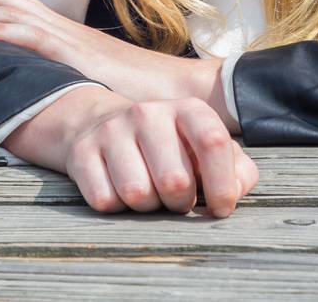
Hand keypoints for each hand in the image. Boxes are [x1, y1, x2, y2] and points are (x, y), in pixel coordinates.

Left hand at [0, 0, 224, 112]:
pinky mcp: (72, 53)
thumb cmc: (133, 92)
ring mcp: (63, 35)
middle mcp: (55, 23)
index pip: (1, 0)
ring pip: (1, 9)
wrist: (175, 93)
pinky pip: (27, 35)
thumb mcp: (82, 80)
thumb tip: (23, 84)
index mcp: (55, 28)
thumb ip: (53, 76)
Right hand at [48, 86, 258, 216]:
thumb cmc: (167, 147)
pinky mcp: (81, 153)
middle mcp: (148, 113)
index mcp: (186, 109)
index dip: (221, 184)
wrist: (99, 125)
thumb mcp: (204, 148)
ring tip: (147, 192)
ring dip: (146, 207)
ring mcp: (111, 131)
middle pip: (174, 181)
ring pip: (137, 194)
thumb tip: (234, 192)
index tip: (219, 208)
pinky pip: (105, 201)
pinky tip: (118, 189)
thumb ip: (236, 168)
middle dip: (179, 203)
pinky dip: (116, 206)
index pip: (212, 141)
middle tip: (175, 198)